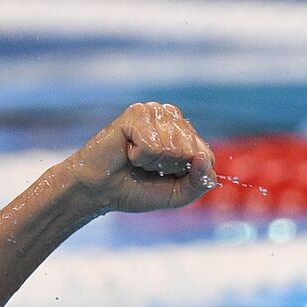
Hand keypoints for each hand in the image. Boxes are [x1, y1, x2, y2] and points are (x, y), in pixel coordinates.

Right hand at [61, 102, 216, 214]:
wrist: (100, 191)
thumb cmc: (136, 189)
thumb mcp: (177, 194)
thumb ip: (200, 182)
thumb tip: (203, 158)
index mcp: (186, 134)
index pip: (207, 156)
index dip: (186, 175)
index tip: (164, 175)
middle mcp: (173, 118)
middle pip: (192, 152)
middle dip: (169, 168)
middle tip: (147, 167)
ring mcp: (155, 112)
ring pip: (174, 147)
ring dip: (153, 162)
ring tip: (137, 158)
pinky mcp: (137, 113)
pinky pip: (153, 144)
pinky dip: (140, 156)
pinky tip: (128, 151)